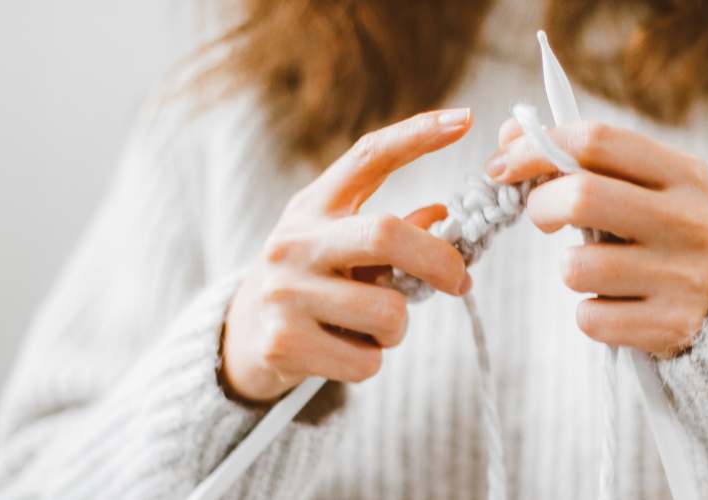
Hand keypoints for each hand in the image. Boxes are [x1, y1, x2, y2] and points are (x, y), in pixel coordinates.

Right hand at [222, 109, 474, 402]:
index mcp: (314, 207)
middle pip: (387, 234)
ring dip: (397, 329)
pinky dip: (370, 361)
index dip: (417, 136)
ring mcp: (285, 291)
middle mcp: (294, 241)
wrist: (242, 340)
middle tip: (460, 282)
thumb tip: (441, 214)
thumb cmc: (311, 285)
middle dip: (439, 261)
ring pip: (388, 312)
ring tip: (369, 329)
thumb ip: (390, 232)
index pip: (368, 156)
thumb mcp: (340, 247)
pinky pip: (367, 360)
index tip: (465, 120)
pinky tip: (342, 351)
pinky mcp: (283, 342)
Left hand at [486, 120, 707, 356]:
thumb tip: (508, 137)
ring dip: (570, 268)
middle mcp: (690, 221)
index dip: (536, 147)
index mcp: (684, 173)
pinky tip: (617, 304)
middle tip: (540, 216)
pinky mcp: (672, 326)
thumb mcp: (645, 185)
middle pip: (582, 197)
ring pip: (578, 267)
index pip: (596, 141)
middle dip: (541, 205)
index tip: (503, 165)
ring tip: (595, 268)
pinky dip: (590, 314)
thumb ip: (584, 158)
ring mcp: (684, 277)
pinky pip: (591, 319)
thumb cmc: (664, 231)